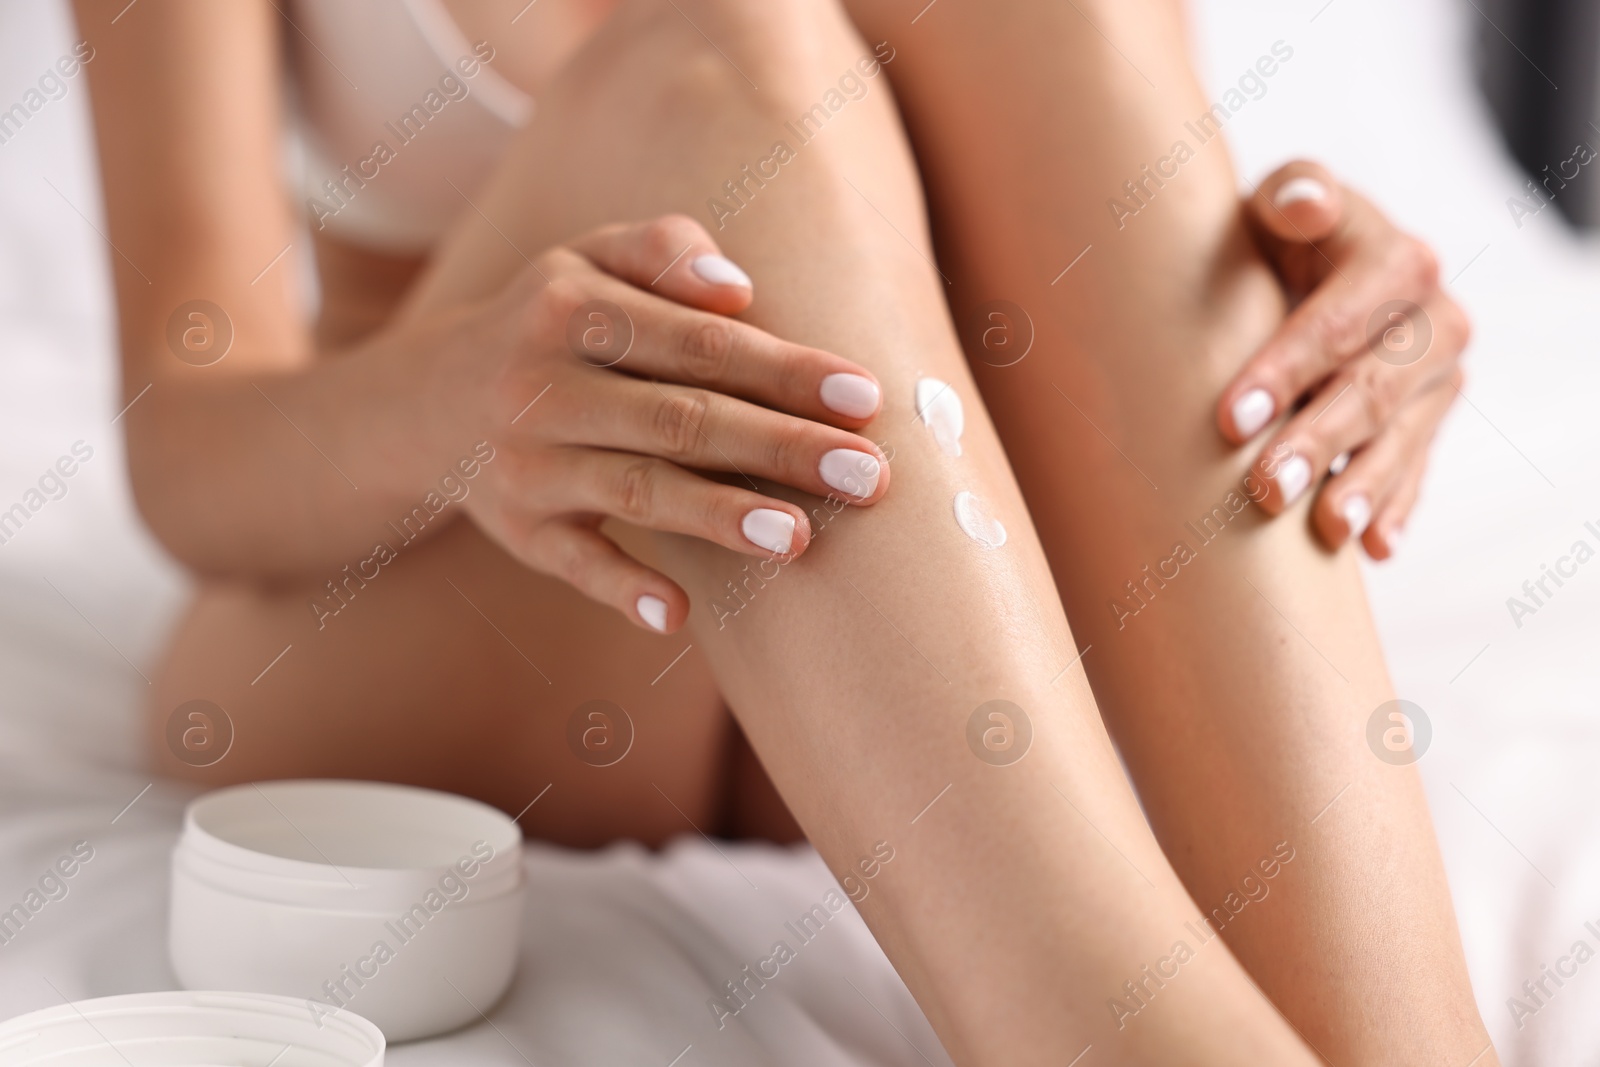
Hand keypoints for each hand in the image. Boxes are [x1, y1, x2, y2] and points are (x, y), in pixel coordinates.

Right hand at [434, 214, 887, 631]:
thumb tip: (737, 289)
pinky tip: (676, 615)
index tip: (864, 398)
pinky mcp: (519, 530)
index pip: (699, 343)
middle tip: (868, 476)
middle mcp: (543, 386)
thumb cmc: (553, 324)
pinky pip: (573, 563)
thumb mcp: (589, 259)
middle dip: (779, 447)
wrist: (428, 402)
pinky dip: (620, 588)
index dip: (784, 370)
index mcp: (571, 309)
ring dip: (718, 515)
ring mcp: (528, 464)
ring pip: (635, 491)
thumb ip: (664, 249)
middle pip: (680, 419)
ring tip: (798, 537)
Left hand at [1218, 161, 1468, 559]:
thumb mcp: (1283, 203)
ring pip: (1401, 438)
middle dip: (1318, 441)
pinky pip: (1417, 470)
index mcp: (1397, 261)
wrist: (1314, 263)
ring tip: (1324, 528)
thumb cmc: (1280, 234)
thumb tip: (1301, 206)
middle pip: (1373, 390)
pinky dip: (1395, 508)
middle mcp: (1435, 319)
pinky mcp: (1430, 419)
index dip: (1286, 370)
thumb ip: (1295, 195)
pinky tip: (1372, 547)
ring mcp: (1439, 376)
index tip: (1229, 420)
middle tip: (1264, 489)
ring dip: (1362, 486)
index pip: (1340, 323)